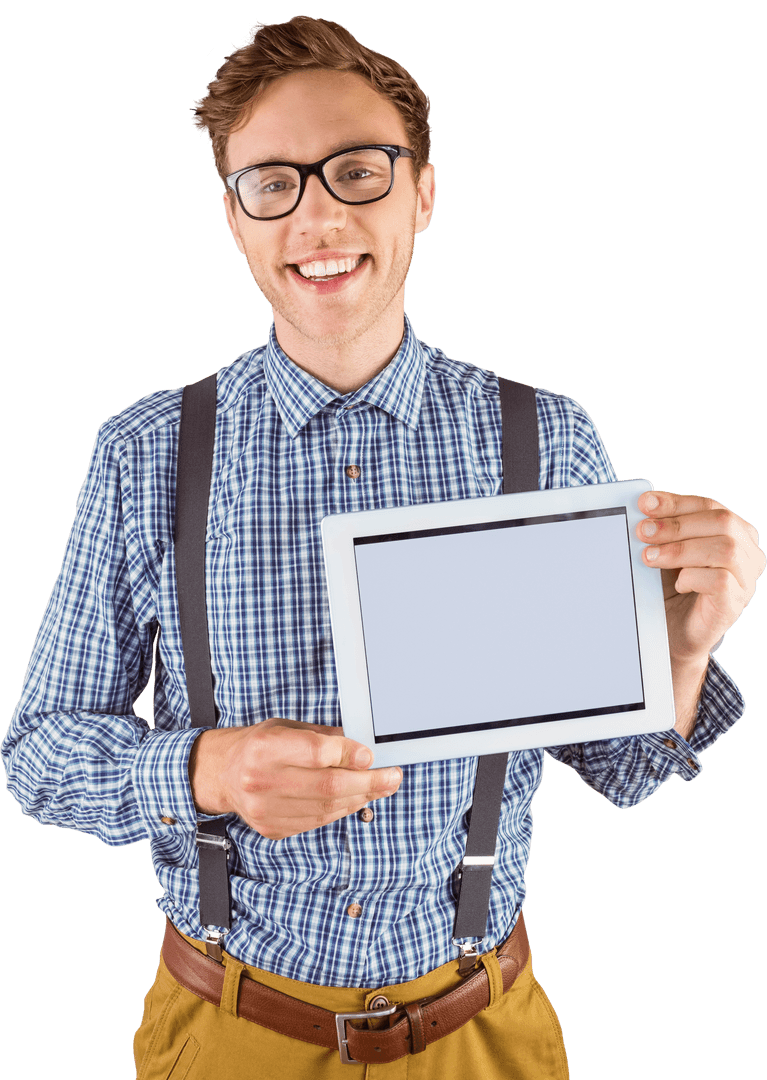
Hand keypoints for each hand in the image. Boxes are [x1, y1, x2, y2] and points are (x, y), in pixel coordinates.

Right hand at [188, 717, 401, 839]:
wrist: (223, 774)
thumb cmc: (258, 746)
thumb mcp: (286, 727)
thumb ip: (323, 737)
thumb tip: (361, 747)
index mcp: (264, 748)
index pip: (317, 753)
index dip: (349, 755)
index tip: (371, 755)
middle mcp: (262, 781)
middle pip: (328, 786)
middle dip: (368, 782)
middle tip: (392, 776)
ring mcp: (266, 810)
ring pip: (327, 808)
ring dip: (361, 798)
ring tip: (382, 787)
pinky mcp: (272, 828)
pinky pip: (317, 821)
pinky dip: (342, 810)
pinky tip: (357, 799)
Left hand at [636, 490, 764, 664]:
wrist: (671, 631)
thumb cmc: (670, 587)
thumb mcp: (666, 550)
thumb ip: (663, 529)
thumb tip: (643, 507)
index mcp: (734, 532)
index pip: (709, 506)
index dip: (677, 502)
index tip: (645, 503)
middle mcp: (747, 552)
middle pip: (721, 522)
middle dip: (676, 524)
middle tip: (643, 531)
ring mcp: (745, 579)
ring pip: (725, 549)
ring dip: (681, 550)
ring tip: (650, 557)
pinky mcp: (736, 603)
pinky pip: (721, 580)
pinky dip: (693, 577)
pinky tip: (677, 583)